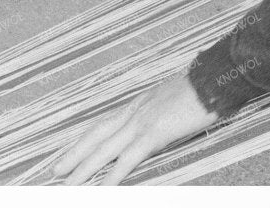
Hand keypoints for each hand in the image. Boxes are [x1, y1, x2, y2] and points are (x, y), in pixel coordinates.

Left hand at [52, 74, 220, 182]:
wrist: (214, 79)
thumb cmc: (202, 91)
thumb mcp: (173, 102)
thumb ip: (158, 117)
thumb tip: (153, 133)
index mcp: (138, 105)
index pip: (102, 125)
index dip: (83, 141)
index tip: (68, 154)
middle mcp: (134, 112)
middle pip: (96, 136)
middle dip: (74, 156)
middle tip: (55, 173)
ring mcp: (142, 122)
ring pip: (104, 150)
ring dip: (83, 170)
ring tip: (68, 186)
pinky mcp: (154, 133)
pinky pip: (127, 160)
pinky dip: (111, 177)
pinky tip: (102, 191)